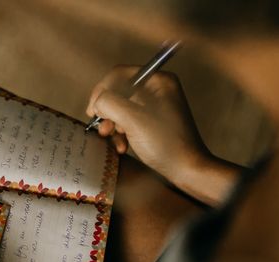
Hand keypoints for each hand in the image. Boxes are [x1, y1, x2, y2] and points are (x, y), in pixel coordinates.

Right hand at [88, 66, 205, 175]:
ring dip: (113, 126)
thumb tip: (97, 102)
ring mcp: (155, 107)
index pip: (119, 74)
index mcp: (158, 80)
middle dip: (108, 112)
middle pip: (119, 92)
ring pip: (122, 109)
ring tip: (112, 139)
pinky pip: (129, 122)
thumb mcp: (133, 119)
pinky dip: (122, 134)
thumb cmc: (164, 143)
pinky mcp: (153, 123)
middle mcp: (158, 89)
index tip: (92, 111)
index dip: (101, 91)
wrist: (186, 169)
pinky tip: (122, 147)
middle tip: (103, 129)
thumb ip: (110, 103)